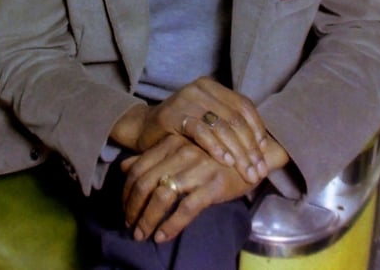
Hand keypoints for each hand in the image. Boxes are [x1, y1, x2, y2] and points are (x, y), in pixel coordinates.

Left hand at [120, 134, 254, 243]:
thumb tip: (124, 167)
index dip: (126, 192)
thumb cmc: (215, 155)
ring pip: (162, 196)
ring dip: (148, 219)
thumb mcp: (182, 151)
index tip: (125, 209)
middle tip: (130, 226)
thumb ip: (153, 157)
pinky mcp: (215, 184)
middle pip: (145, 183)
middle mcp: (182, 152)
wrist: (255, 155)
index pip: (138, 168)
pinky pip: (186, 208)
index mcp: (172, 143)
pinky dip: (171, 225)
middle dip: (133, 208)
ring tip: (143, 234)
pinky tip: (162, 236)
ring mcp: (198, 168)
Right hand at [137, 78, 268, 183]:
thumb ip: (230, 126)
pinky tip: (225, 162)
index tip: (264, 154)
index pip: (244, 106)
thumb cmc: (182, 130)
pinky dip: (216, 148)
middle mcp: (201, 88)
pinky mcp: (173, 114)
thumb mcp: (208, 122)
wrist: (145, 129)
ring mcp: (186, 99)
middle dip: (250, 148)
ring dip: (237, 152)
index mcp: (212, 87)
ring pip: (221, 126)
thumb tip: (265, 147)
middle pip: (235, 119)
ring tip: (246, 171)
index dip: (258, 130)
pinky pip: (201, 132)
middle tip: (258, 171)